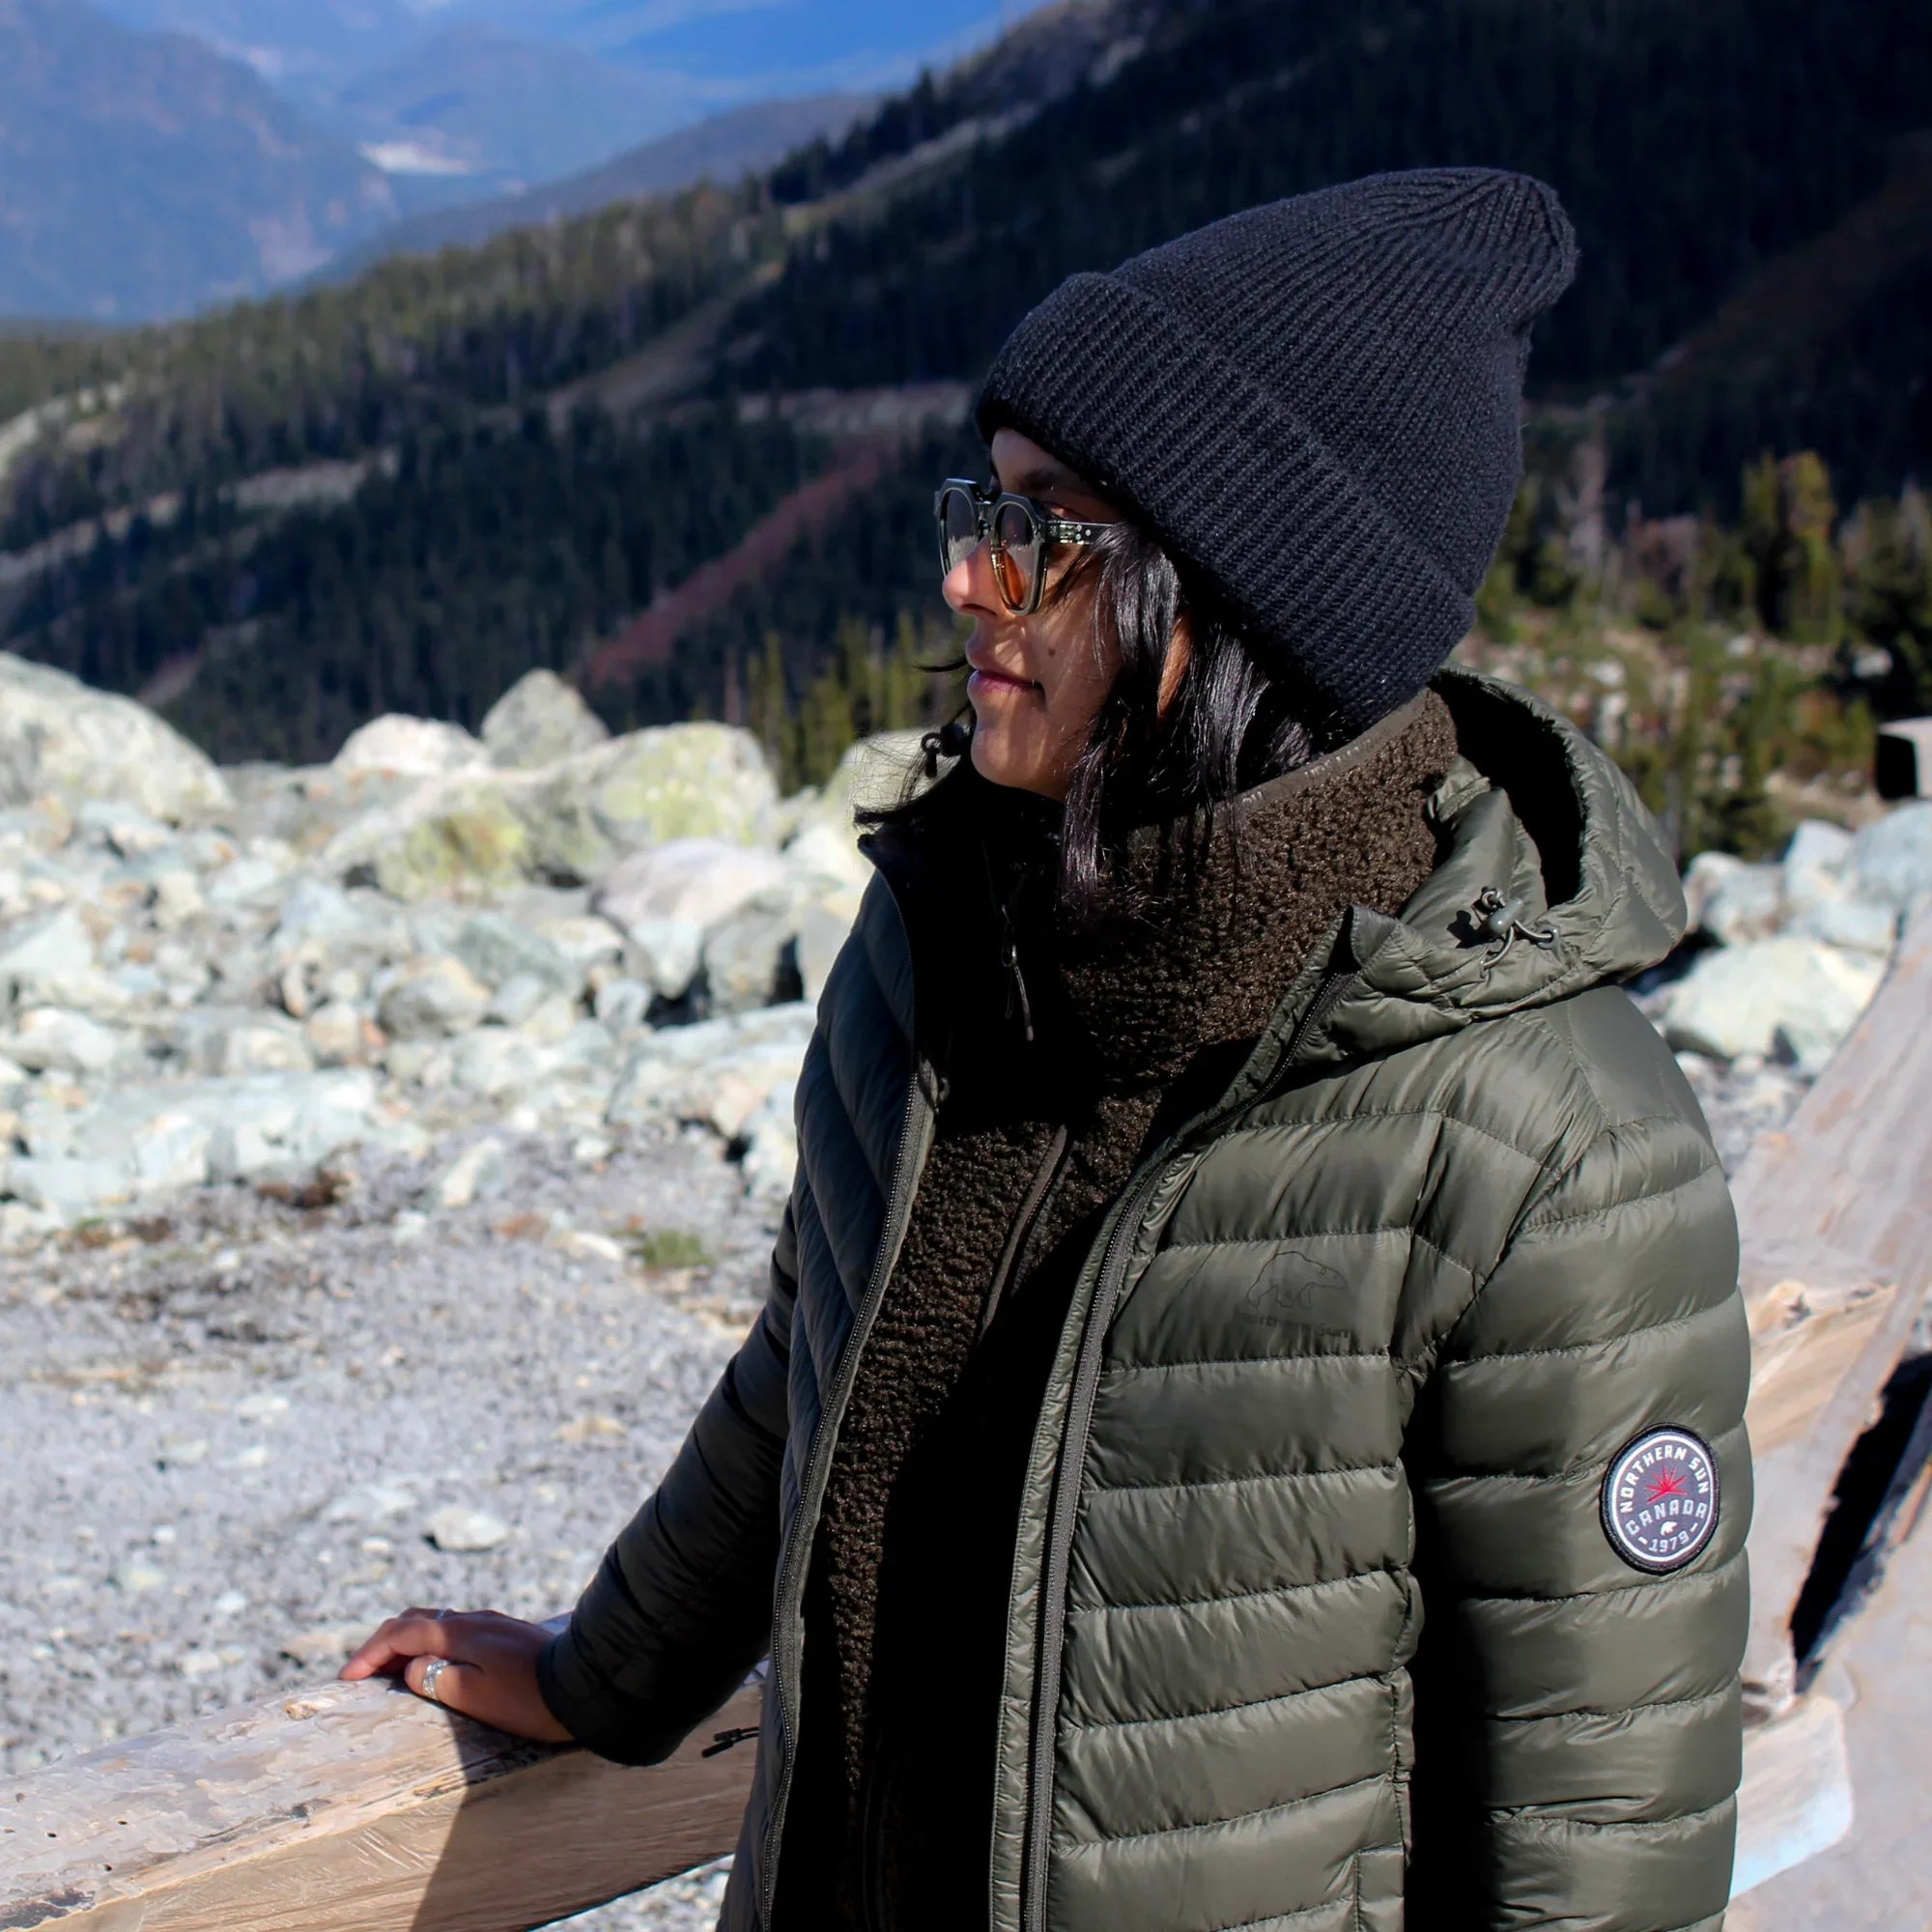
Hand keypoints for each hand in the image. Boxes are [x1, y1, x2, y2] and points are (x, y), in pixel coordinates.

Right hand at [339, 1606, 573, 1742]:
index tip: (346, 1679)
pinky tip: (435, 1664)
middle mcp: (474, 1620)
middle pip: (416, 1620)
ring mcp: (493, 1625)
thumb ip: (435, 1678)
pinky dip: (432, 1645)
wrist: (584, 1685)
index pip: (400, 1633)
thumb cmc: (527, 1697)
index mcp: (459, 1631)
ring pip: (437, 1624)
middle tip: (364, 1673)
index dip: (369, 1654)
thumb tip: (414, 1667)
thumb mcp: (472, 1694)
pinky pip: (456, 1632)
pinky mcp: (508, 1636)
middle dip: (384, 1644)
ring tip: (392, 1671)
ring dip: (409, 1643)